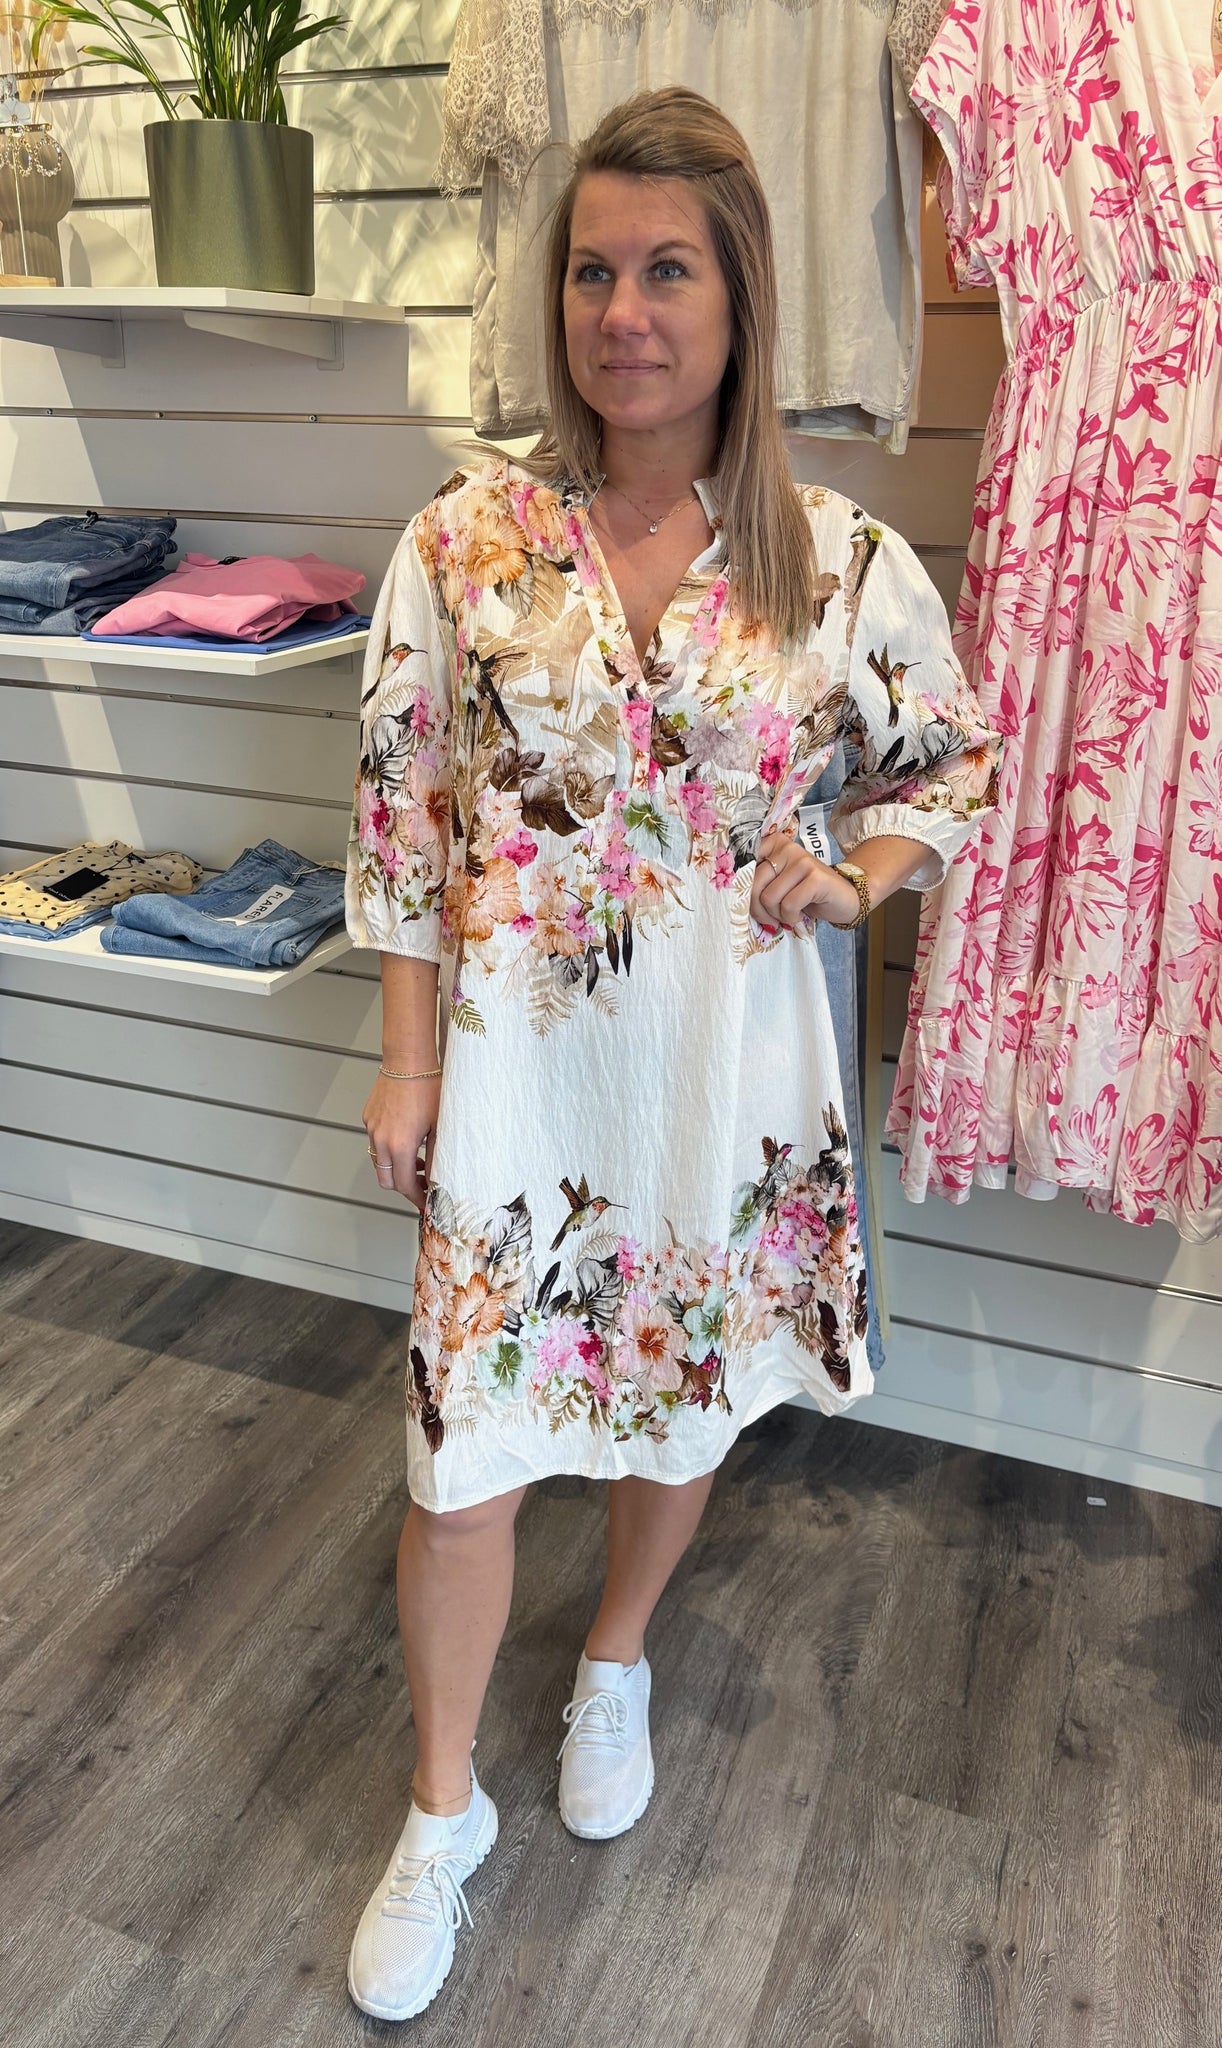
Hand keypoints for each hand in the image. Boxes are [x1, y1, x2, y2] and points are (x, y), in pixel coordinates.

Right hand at [363, 1071, 441, 1210]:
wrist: (408, 1059)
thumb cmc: (428, 1087)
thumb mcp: (441, 1126)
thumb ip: (437, 1156)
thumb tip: (438, 1178)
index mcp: (400, 1146)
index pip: (404, 1185)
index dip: (417, 1197)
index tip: (426, 1203)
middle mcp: (381, 1140)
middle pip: (386, 1180)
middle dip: (404, 1187)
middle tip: (423, 1185)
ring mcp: (372, 1128)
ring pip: (379, 1161)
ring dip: (396, 1167)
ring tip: (417, 1161)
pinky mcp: (368, 1117)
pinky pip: (376, 1141)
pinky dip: (389, 1149)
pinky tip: (406, 1138)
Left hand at [751, 832, 859, 931]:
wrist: (844, 897)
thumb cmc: (807, 893)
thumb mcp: (780, 883)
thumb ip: (760, 882)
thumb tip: (735, 898)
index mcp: (774, 844)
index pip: (744, 865)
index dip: (743, 889)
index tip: (752, 903)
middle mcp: (787, 848)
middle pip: (754, 884)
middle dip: (759, 910)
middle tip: (770, 919)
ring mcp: (802, 861)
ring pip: (769, 897)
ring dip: (777, 915)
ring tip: (788, 915)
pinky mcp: (815, 878)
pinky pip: (788, 905)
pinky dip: (791, 918)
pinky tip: (799, 916)